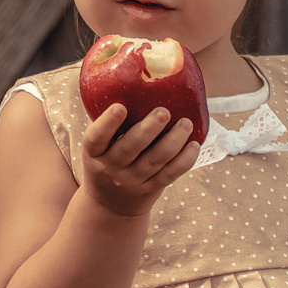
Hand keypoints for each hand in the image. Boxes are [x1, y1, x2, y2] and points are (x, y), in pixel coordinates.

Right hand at [79, 103, 200, 218]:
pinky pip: (170, 175)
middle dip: (148, 129)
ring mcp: (133, 181)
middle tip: (164, 111)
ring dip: (173, 141)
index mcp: (93, 154)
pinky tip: (194, 145)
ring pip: (155, 161)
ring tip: (186, 123)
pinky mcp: (152, 190)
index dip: (107, 123)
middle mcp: (111, 168)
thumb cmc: (105, 161)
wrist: (110, 206)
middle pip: (130, 148)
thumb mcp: (96, 147)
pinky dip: (184, 160)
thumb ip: (105, 122)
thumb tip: (120, 81)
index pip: (96, 138)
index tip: (120, 107)